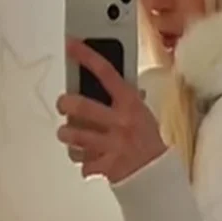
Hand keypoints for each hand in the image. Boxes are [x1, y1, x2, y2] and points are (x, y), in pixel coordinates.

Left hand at [56, 38, 166, 182]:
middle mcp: (120, 122)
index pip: (107, 73)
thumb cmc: (147, 141)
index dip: (87, 56)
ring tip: (70, 134)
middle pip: (80, 106)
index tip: (71, 45)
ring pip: (73, 135)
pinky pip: (82, 162)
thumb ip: (122, 99)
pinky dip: (82, 161)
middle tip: (64, 105)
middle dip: (65, 103)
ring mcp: (112, 145)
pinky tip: (89, 158)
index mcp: (130, 104)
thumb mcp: (141, 113)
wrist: (157, 175)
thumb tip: (102, 79)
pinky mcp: (106, 166)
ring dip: (67, 134)